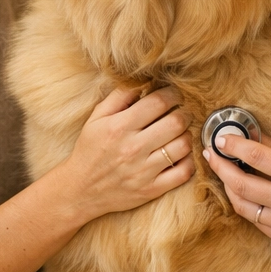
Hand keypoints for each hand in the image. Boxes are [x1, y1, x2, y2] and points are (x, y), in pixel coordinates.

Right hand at [58, 86, 194, 224]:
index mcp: (119, 127)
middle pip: (176, 122)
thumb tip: (144, 80)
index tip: (174, 94)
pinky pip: (184, 172)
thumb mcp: (97, 118)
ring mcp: (144, 171)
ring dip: (187, 135)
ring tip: (180, 132)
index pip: (159, 102)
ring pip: (183, 145)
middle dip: (184, 112)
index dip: (172, 94)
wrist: (80, 190)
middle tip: (182, 112)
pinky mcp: (152, 189)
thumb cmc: (90, 150)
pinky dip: (189, 160)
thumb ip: (120, 96)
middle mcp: (133, 148)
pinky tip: (182, 154)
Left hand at [202, 133, 270, 249]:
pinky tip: (243, 191)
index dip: (233, 145)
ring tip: (223, 173)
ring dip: (228, 187)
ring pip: (242, 205)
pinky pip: (254, 220)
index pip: (255, 156)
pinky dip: (245, 204)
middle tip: (212, 155)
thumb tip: (252, 137)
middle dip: (220, 167)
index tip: (221, 139)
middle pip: (240, 184)